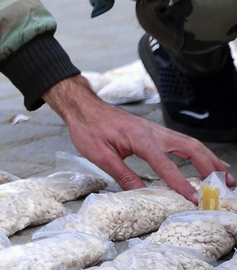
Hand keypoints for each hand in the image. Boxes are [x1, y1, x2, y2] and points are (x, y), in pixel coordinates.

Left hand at [44, 75, 234, 203]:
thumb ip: (122, 174)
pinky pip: (181, 141)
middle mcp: (153, 132)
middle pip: (190, 147)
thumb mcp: (99, 155)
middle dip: (210, 167)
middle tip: (225, 185)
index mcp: (140, 138)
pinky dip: (197, 152)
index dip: (180, 183)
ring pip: (190, 142)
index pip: (165, 164)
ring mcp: (155, 130)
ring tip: (224, 176)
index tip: (194, 199)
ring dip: (209, 159)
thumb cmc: (88, 128)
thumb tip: (140, 194)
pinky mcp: (154, 131)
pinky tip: (203, 163)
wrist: (83, 106)